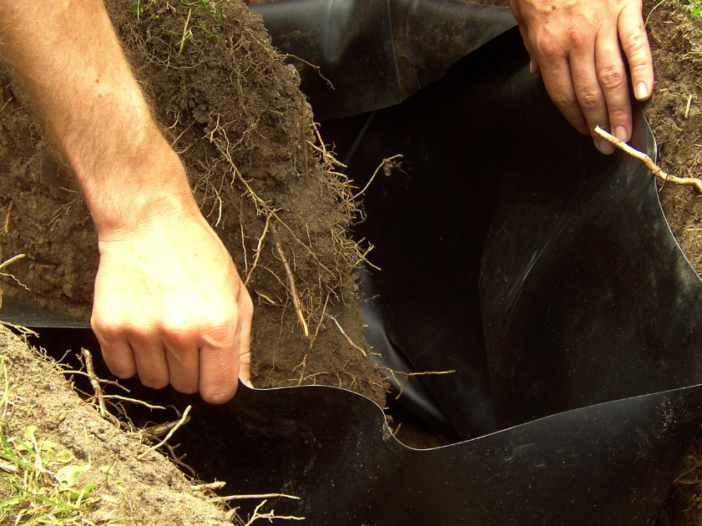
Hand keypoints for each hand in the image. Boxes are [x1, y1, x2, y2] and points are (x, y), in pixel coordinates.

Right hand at [91, 209, 252, 403]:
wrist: (150, 223)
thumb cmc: (198, 255)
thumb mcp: (236, 294)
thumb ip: (241, 344)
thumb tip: (243, 383)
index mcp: (218, 326)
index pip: (218, 391)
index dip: (216, 383)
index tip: (211, 372)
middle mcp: (180, 333)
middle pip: (186, 387)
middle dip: (189, 369)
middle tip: (185, 335)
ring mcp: (142, 331)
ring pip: (154, 381)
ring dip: (160, 364)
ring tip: (162, 328)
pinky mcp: (109, 327)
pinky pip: (121, 369)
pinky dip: (131, 358)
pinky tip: (140, 330)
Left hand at [510, 0, 652, 153]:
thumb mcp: (523, 17)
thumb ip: (534, 48)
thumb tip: (541, 73)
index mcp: (548, 46)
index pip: (562, 94)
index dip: (574, 118)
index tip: (584, 134)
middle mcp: (575, 41)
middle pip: (589, 92)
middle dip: (599, 124)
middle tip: (608, 147)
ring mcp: (601, 25)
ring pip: (613, 76)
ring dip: (620, 109)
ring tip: (624, 133)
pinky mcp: (625, 9)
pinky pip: (636, 44)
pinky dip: (642, 70)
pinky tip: (644, 94)